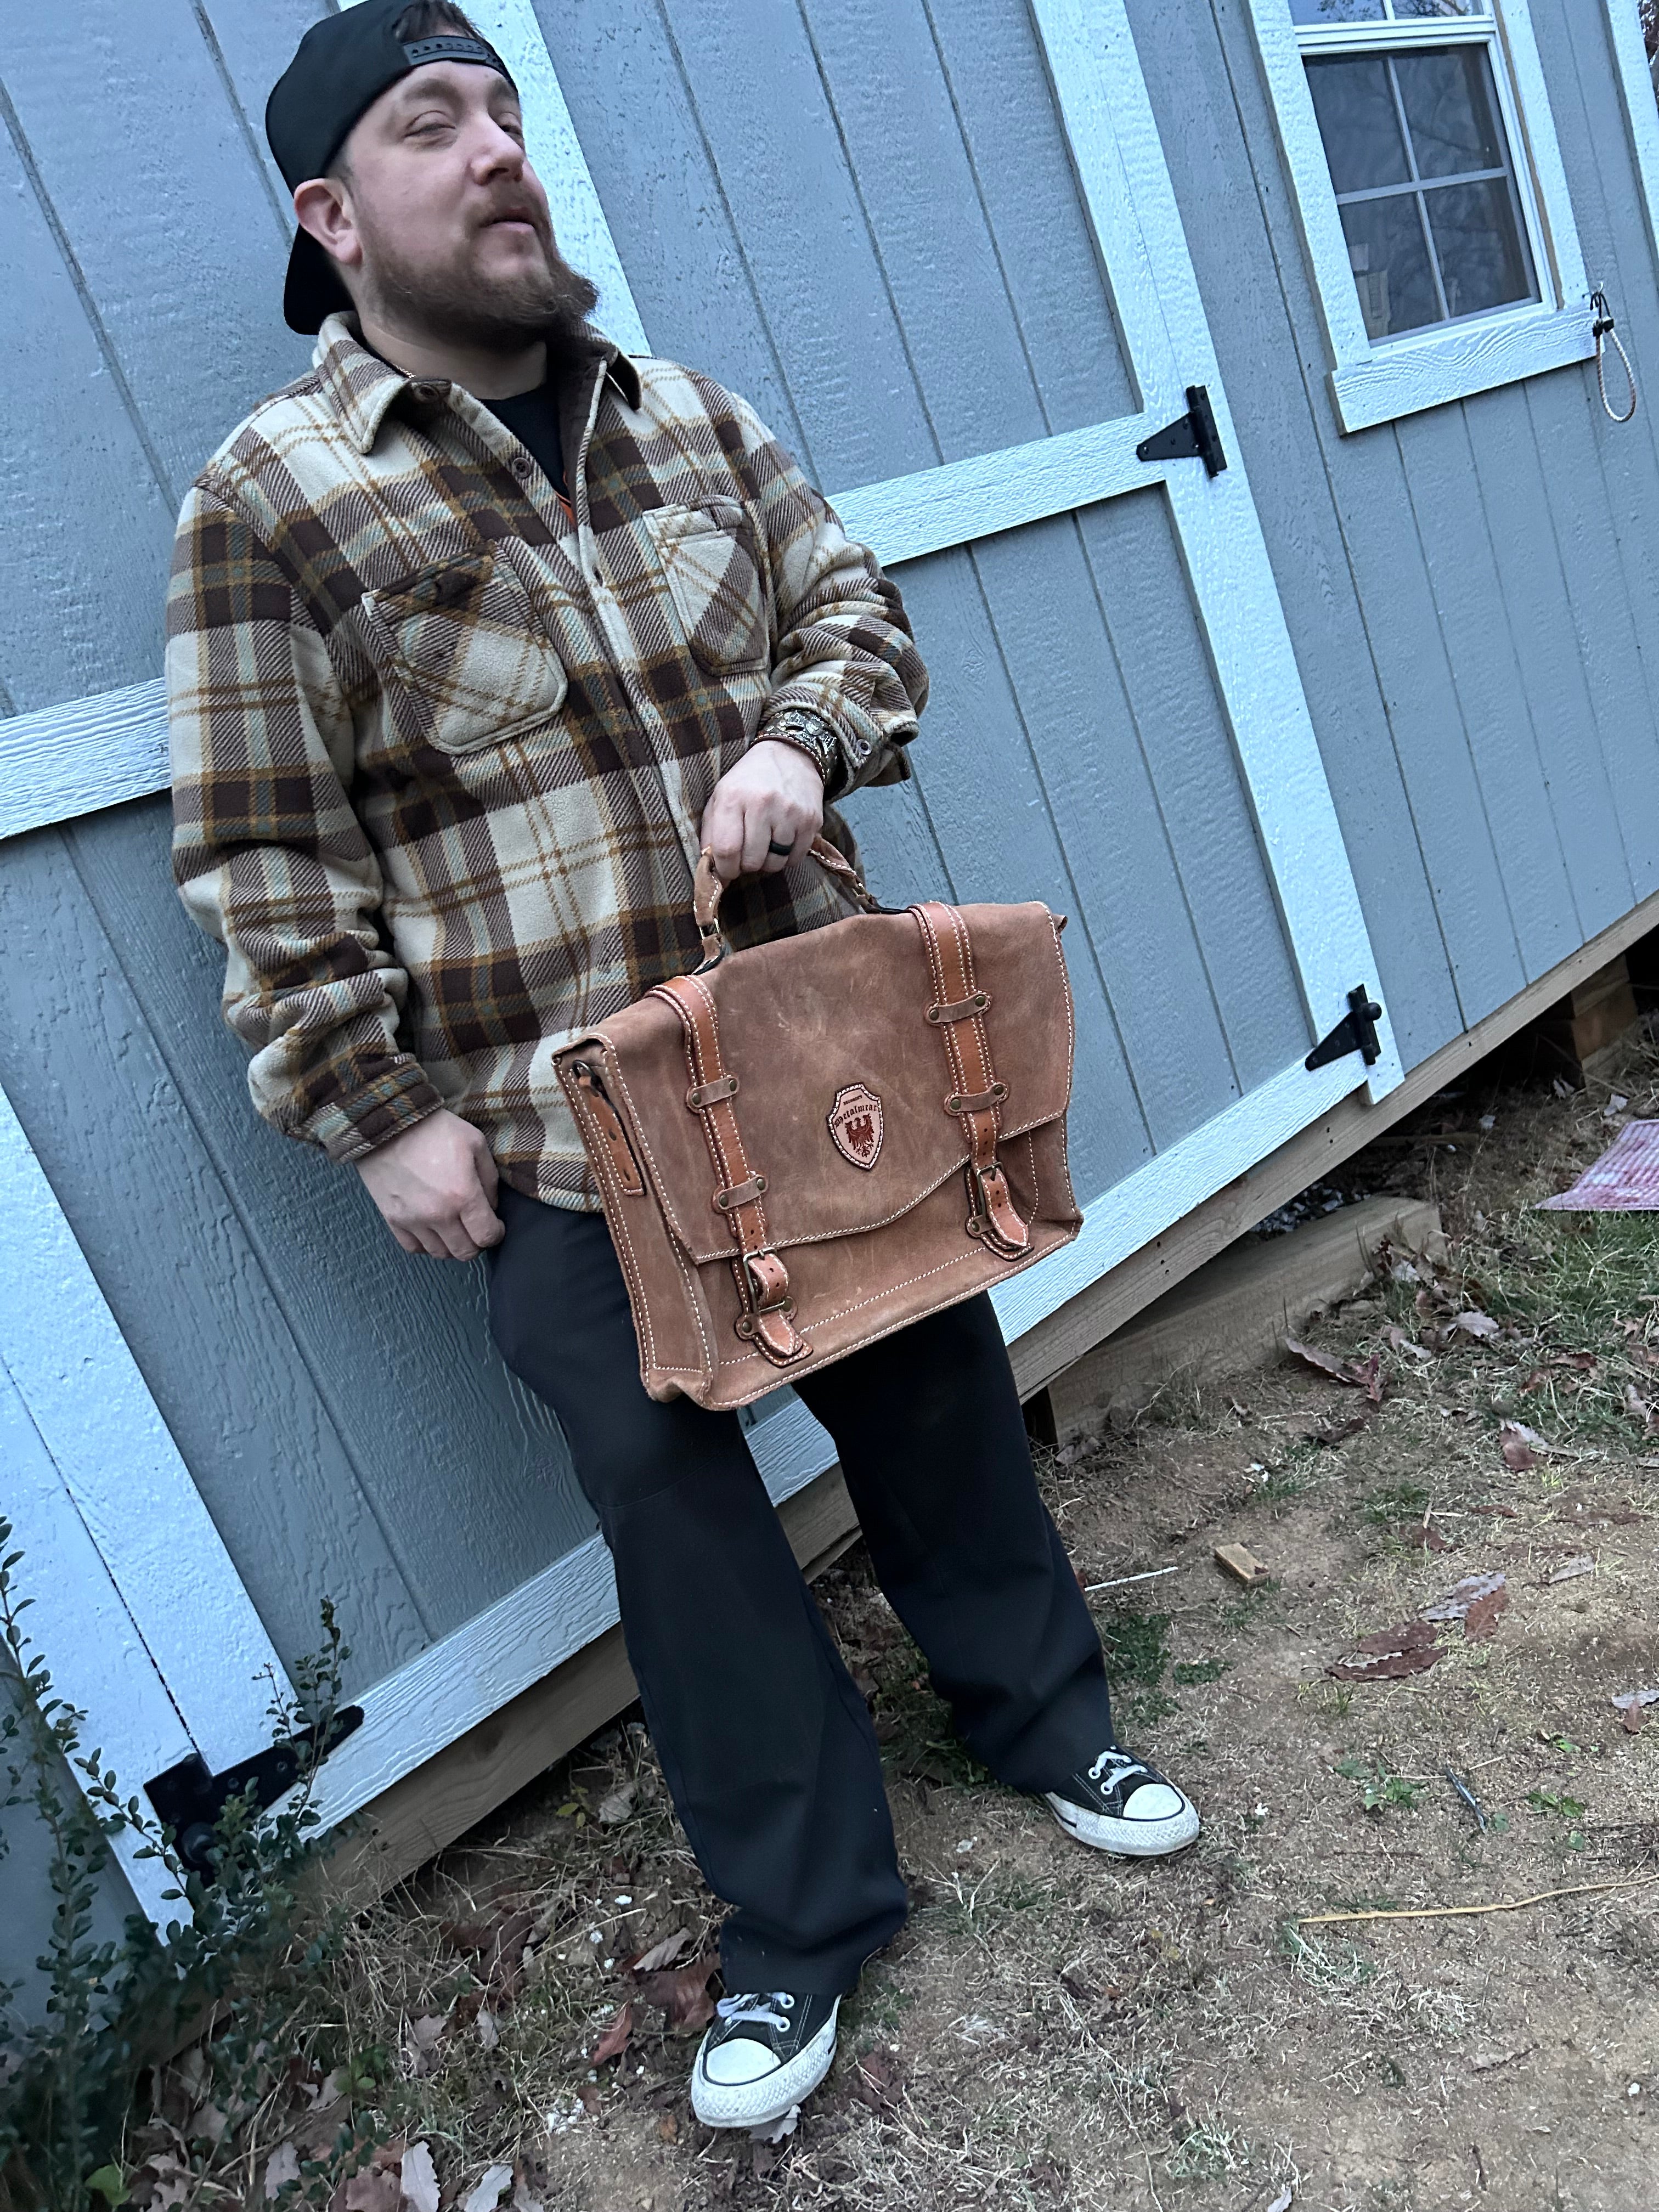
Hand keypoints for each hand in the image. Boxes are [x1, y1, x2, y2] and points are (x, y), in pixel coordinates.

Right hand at [355, 1109, 504, 1260]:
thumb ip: (489, 1179)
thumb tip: (491, 1207)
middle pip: (465, 1252)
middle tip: (475, 1227)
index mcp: (463, 1196)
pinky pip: (413, 1248)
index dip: (496, 1233)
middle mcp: (438, 1215)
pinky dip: (426, 1244)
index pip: (487, 1236)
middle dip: (476, 1242)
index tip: (495, 1225)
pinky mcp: (392, 1219)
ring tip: (454, 1227)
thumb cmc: (434, 1129)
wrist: (388, 1123)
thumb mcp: (475, 1143)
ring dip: (452, 1245)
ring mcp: (412, 1220)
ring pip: (440, 1253)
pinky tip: (432, 1230)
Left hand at [700, 738, 823, 882]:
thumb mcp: (720, 797)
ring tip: (765, 844)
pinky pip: (796, 858)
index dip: (725, 869)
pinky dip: (787, 857)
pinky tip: (782, 840)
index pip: (727, 849)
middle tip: (747, 854)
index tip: (726, 870)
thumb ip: (711, 832)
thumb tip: (711, 868)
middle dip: (746, 865)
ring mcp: (789, 812)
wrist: (789, 755)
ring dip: (767, 862)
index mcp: (733, 797)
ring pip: (775, 863)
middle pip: (752, 861)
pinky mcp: (811, 820)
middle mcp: (763, 804)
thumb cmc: (748, 781)